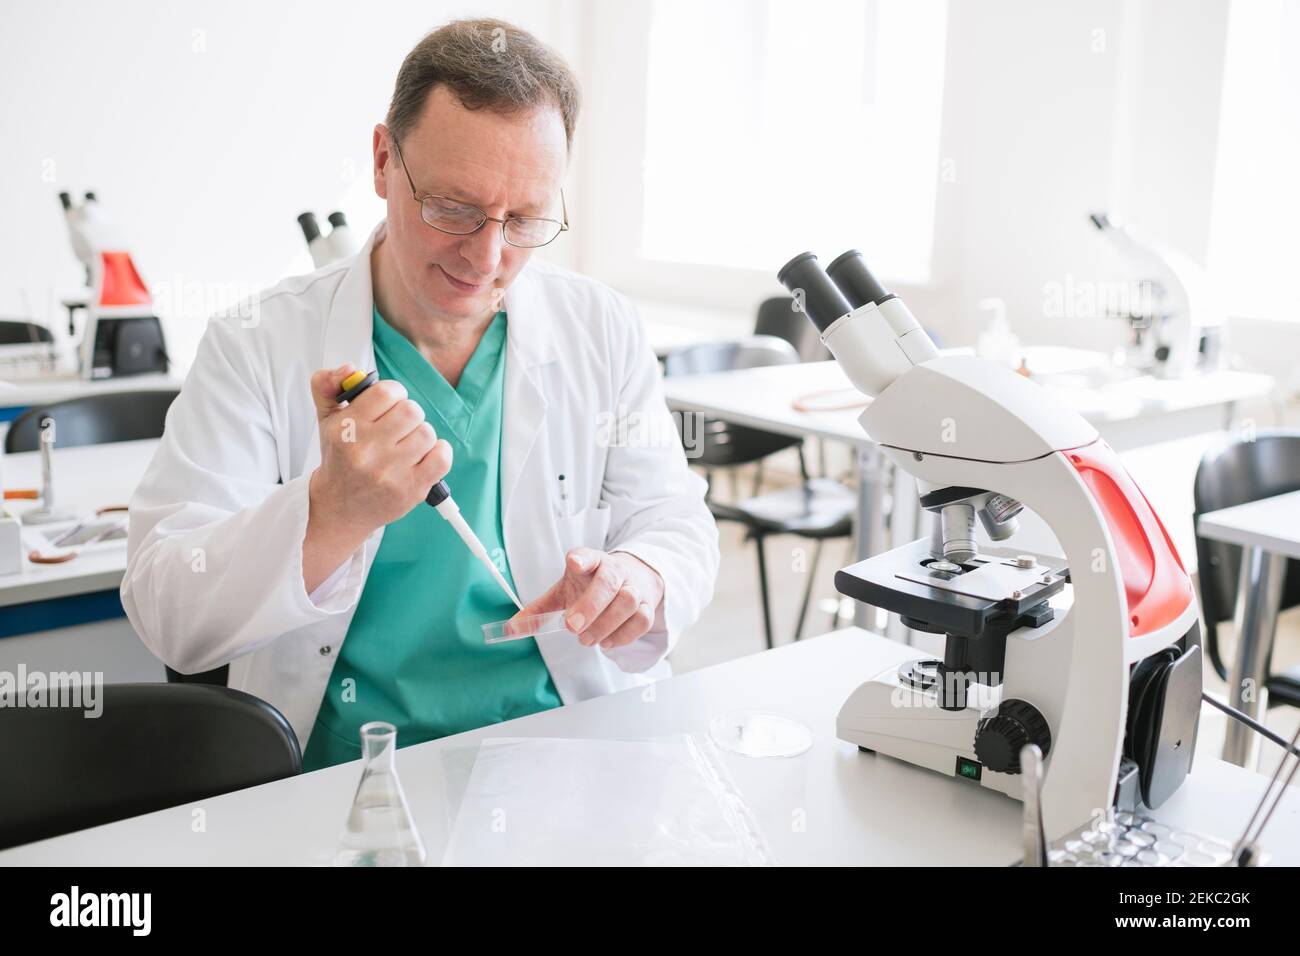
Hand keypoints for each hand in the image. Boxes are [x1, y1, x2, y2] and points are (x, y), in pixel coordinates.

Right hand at [302, 364, 451, 592]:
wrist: (340, 507)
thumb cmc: (340, 459)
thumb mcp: (326, 419)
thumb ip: (327, 385)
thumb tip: (348, 368)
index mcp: (347, 429)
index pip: (387, 391)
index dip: (393, 394)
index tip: (389, 405)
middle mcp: (367, 451)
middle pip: (411, 410)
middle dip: (407, 415)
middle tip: (397, 427)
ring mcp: (390, 473)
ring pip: (427, 433)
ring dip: (421, 435)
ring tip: (406, 444)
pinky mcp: (411, 490)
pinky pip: (442, 457)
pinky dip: (439, 452)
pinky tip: (424, 455)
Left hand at [515, 548, 664, 649]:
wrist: (632, 578)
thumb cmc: (592, 585)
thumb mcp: (564, 591)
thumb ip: (540, 609)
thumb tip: (511, 628)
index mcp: (591, 562)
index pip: (587, 555)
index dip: (581, 558)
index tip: (573, 562)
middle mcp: (615, 571)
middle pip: (609, 582)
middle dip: (591, 606)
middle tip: (572, 627)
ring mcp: (634, 587)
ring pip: (628, 601)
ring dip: (606, 624)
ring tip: (588, 639)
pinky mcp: (648, 605)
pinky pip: (642, 619)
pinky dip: (624, 635)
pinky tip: (607, 642)